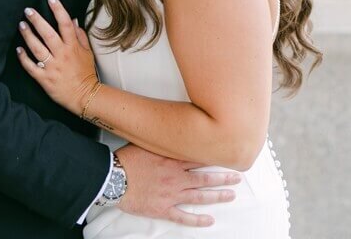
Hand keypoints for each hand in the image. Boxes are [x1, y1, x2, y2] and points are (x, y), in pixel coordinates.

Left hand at [16, 0, 98, 114]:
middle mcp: (62, 55)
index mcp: (73, 47)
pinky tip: (18, 49)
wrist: (84, 96)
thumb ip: (80, 35)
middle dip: (37, 20)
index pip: (65, 24)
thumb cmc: (85, 73)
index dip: (58, 10)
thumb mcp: (88, 52)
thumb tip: (73, 20)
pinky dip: (23, 58)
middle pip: (48, 34)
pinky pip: (31, 66)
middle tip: (28, 10)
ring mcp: (52, 67)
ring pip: (37, 48)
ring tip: (21, 25)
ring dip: (28, 35)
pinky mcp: (44, 78)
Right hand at [116, 144, 240, 227]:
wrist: (112, 178)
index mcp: (173, 159)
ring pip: (199, 196)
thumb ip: (163, 139)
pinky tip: (209, 220)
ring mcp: (171, 194)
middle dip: (224, 177)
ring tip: (231, 196)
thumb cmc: (127, 159)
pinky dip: (197, 220)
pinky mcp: (162, 209)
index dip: (217, 157)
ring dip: (217, 196)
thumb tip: (171, 128)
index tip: (230, 156)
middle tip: (238, 177)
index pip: (201, 157)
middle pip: (205, 177)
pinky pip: (183, 216)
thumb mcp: (147, 142)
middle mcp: (176, 177)